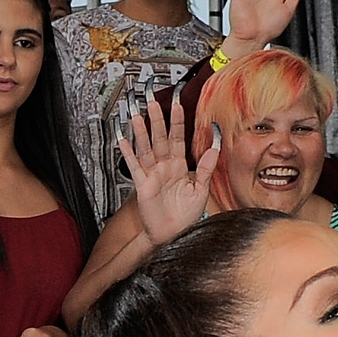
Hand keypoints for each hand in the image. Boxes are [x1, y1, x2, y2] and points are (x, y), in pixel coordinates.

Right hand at [120, 90, 207, 245]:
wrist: (172, 235)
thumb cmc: (185, 216)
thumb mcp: (201, 190)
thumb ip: (205, 168)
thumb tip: (214, 148)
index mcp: (179, 166)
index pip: (179, 138)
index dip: (178, 121)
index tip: (177, 104)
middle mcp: (165, 167)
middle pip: (160, 138)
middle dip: (157, 120)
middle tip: (153, 102)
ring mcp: (152, 174)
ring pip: (146, 148)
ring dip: (141, 132)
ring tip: (137, 116)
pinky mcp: (142, 185)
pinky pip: (135, 167)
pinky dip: (129, 154)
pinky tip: (123, 141)